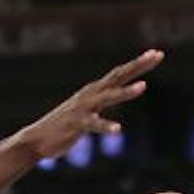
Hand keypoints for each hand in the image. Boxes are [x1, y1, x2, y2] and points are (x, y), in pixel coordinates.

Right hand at [15, 47, 160, 161]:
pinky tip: (118, 130)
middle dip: (139, 65)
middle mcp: (90, 94)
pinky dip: (106, 126)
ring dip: (125, 92)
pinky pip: (94, 125)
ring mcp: (83, 108)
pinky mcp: (76, 124)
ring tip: (144, 86)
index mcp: (94, 91)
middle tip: (157, 55)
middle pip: (118, 75)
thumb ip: (100, 102)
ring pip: (108, 97)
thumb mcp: (86, 110)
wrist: (36, 140)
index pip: (120, 73)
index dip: (139, 63)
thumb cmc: (63, 127)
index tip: (157, 53)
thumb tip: (112, 96)